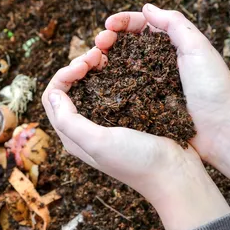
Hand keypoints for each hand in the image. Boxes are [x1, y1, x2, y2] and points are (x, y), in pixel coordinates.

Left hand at [42, 36, 229, 229]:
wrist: (176, 174)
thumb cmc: (137, 161)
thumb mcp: (98, 143)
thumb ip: (70, 121)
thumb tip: (54, 93)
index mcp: (73, 136)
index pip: (52, 98)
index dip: (63, 75)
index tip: (83, 65)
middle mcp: (85, 128)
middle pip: (68, 89)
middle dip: (77, 67)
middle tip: (96, 55)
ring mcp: (106, 120)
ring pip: (89, 86)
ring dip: (93, 68)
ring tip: (106, 55)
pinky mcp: (125, 115)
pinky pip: (110, 88)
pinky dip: (110, 73)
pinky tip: (121, 64)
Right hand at [99, 4, 229, 202]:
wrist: (222, 131)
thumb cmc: (214, 88)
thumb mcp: (198, 48)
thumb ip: (174, 24)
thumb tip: (147, 7)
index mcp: (171, 46)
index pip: (141, 26)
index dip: (122, 22)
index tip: (108, 25)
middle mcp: (157, 63)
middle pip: (125, 45)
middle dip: (108, 39)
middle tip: (98, 44)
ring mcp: (149, 85)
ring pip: (119, 67)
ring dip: (104, 61)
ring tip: (92, 61)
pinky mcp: (144, 106)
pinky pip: (122, 91)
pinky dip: (108, 84)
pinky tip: (97, 82)